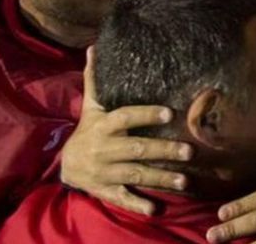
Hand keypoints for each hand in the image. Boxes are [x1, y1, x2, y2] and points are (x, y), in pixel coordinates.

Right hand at [60, 47, 193, 214]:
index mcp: (102, 126)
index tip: (169, 113)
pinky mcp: (107, 190)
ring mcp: (105, 172)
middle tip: (190, 151)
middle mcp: (103, 150)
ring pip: (135, 175)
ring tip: (185, 180)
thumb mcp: (91, 106)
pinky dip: (138, 204)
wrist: (66, 165)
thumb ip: (96, 80)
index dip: (145, 115)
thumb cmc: (88, 130)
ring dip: (160, 178)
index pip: (125, 118)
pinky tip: (156, 208)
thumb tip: (94, 47)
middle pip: (136, 149)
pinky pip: (122, 198)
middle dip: (163, 151)